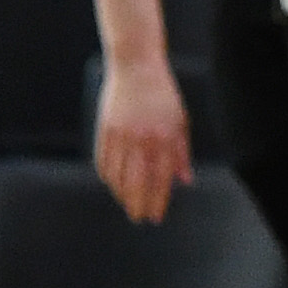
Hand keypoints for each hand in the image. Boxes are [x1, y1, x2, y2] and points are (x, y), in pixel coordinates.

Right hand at [94, 59, 192, 224]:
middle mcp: (143, 139)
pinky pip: (103, 161)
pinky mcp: (105, 129)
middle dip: (137, 203)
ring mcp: (121, 135)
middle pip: (137, 181)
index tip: (156, 216)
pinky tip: (112, 184)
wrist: (137, 69)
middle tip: (138, 218)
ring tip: (126, 203)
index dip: (158, 200)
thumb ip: (181, 153)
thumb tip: (185, 180)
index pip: (161, 178)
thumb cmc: (163, 96)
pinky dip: (107, 176)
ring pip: (118, 175)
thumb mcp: (181, 122)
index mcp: (165, 138)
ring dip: (121, 193)